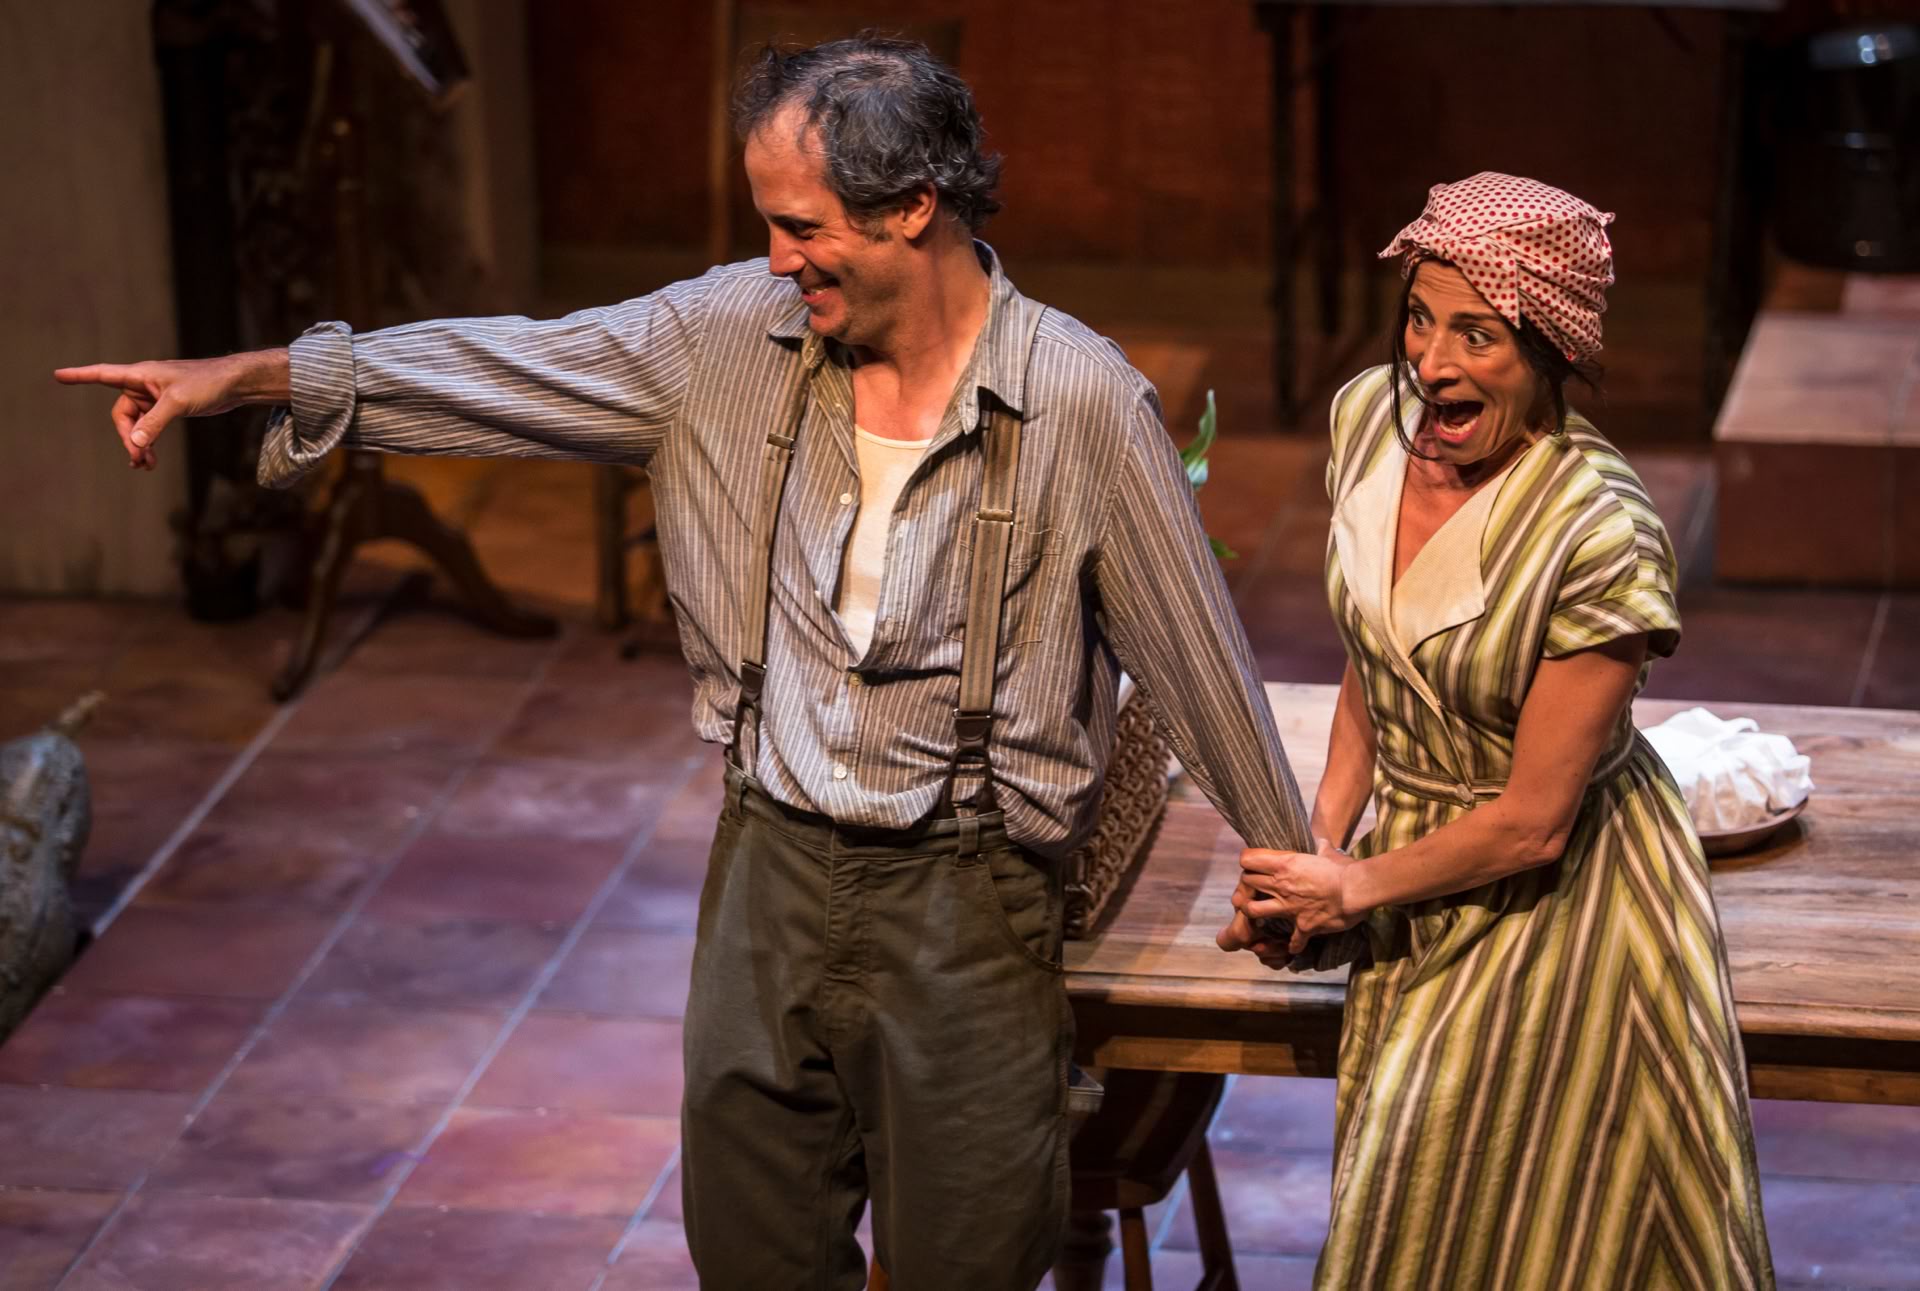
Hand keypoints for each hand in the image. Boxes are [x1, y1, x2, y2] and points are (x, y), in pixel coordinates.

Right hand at [54, 350, 287, 470]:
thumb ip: (154, 422)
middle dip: (128, 438)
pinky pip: (149, 428)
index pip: (103, 374)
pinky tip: (150, 460)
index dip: (80, 376)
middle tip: (139, 459)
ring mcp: (155, 398)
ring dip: (138, 444)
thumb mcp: (177, 402)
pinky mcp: (167, 408)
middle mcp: (143, 385)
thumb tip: (136, 443)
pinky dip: (148, 443)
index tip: (58, 376)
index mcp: (140, 376)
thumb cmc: (206, 383)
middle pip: (122, 415)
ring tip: (146, 465)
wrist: (233, 384)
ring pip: (135, 425)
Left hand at [1228, 836, 1362, 957]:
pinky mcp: (1303, 925)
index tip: (1252, 866)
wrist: (1357, 889)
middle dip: (1246, 887)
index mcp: (1285, 864)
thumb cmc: (1344, 868)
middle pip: (1246, 883)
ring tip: (1259, 916)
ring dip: (1254, 913)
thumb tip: (1322, 842)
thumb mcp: (1329, 852)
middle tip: (1253, 891)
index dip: (1247, 862)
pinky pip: (1292, 941)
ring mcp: (1289, 906)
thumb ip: (1321, 847)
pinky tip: (1296, 946)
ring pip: (1252, 910)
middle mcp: (1281, 884)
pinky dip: (1294, 945)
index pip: (1248, 859)